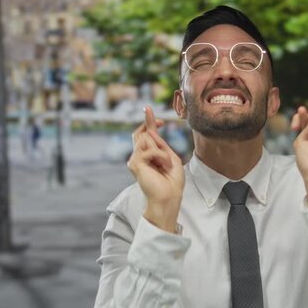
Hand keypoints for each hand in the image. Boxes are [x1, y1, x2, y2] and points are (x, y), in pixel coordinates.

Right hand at [127, 106, 183, 232]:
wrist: (169, 197)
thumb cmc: (172, 181)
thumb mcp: (171, 158)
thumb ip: (161, 145)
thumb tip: (150, 131)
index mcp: (149, 156)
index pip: (144, 136)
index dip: (147, 122)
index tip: (149, 110)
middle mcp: (139, 157)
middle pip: (140, 134)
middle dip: (148, 123)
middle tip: (158, 118)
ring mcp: (135, 160)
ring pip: (146, 140)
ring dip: (160, 149)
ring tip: (166, 163)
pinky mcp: (135, 164)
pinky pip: (149, 150)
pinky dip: (160, 156)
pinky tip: (164, 165)